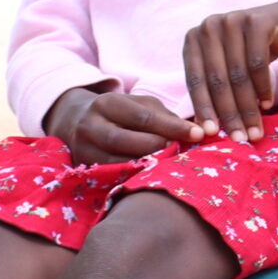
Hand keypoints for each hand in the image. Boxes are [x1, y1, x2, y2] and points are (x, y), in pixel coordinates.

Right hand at [47, 85, 199, 164]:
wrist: (78, 120)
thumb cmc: (122, 112)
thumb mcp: (141, 105)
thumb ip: (166, 116)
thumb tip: (198, 131)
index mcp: (107, 103)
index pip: (142, 116)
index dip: (172, 126)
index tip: (199, 134)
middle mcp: (90, 125)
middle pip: (123, 139)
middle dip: (155, 146)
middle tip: (177, 150)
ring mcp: (83, 148)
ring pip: (115, 160)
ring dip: (145, 164)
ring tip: (167, 164)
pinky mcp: (84, 167)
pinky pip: (110, 174)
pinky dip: (133, 175)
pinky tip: (151, 174)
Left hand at [181, 0, 277, 143]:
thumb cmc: (255, 48)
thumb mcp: (230, 64)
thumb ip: (216, 86)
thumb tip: (208, 130)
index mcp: (194, 39)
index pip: (196, 80)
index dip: (203, 109)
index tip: (211, 135)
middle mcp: (209, 26)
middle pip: (217, 80)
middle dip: (228, 113)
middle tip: (238, 138)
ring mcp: (232, 20)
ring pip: (238, 75)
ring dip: (248, 107)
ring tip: (255, 129)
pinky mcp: (256, 21)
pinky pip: (258, 63)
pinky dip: (263, 88)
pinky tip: (267, 105)